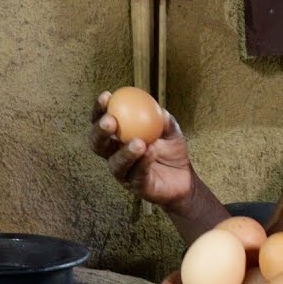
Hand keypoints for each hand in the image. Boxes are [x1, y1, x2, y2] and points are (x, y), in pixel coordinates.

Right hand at [88, 91, 192, 206]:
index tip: (106, 96)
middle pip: (97, 145)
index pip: (101, 122)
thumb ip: (162, 118)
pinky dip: (143, 162)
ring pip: (115, 163)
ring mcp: (123, 173)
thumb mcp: (170, 129)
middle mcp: (114, 155)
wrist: (184, 177)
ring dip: (125, 152)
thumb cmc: (172, 150)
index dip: (99, 109)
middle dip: (100, 132)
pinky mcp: (136, 187)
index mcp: (117, 138)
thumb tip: (154, 106)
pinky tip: (151, 152)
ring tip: (139, 142)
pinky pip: (136, 175)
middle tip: (110, 121)